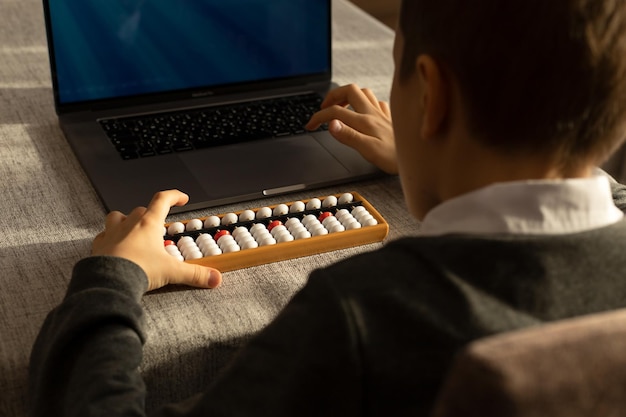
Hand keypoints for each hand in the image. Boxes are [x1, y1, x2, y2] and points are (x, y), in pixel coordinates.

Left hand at [92, 190, 221, 290]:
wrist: (109, 281)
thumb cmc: (137, 270)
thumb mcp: (171, 272)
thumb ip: (195, 274)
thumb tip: (214, 278)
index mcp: (148, 224)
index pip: (163, 200)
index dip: (174, 196)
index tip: (182, 198)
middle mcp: (129, 224)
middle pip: (142, 210)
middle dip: (151, 215)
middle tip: (159, 227)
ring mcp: (112, 233)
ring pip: (117, 216)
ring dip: (125, 219)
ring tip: (132, 228)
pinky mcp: (100, 246)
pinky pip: (103, 235)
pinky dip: (109, 238)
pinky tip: (115, 246)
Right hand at [306, 84, 397, 173]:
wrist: (420, 157)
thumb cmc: (395, 158)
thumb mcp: (368, 150)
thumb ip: (348, 135)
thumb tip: (331, 123)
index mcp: (365, 121)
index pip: (335, 111)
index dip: (319, 116)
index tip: (310, 125)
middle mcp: (373, 113)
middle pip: (349, 90)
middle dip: (332, 96)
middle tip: (323, 108)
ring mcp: (382, 114)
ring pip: (363, 92)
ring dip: (348, 95)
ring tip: (340, 106)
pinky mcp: (390, 117)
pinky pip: (377, 102)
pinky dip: (366, 103)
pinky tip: (364, 111)